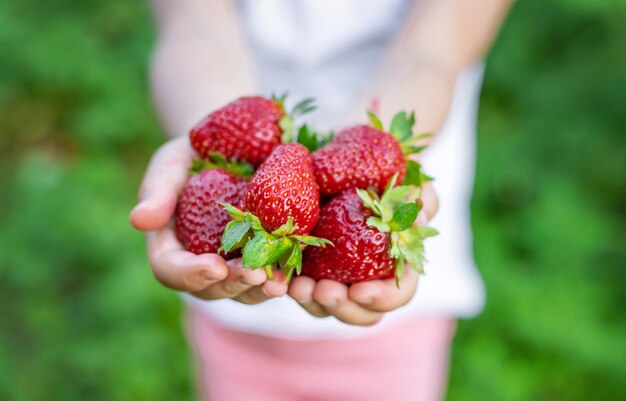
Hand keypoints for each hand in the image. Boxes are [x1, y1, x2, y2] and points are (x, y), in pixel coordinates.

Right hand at [129, 136, 287, 303]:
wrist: (234, 149)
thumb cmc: (194, 156)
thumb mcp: (171, 165)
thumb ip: (157, 191)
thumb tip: (139, 221)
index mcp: (172, 247)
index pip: (172, 271)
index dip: (191, 274)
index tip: (213, 266)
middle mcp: (202, 265)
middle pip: (213, 289)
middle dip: (233, 284)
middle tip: (253, 274)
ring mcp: (235, 266)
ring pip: (246, 291)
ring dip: (262, 288)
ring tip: (279, 283)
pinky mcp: (266, 259)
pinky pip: (275, 276)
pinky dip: (287, 275)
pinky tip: (301, 270)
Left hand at [288, 182, 437, 325]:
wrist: (344, 162)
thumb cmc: (384, 173)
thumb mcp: (408, 178)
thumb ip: (423, 196)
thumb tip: (419, 217)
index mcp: (397, 265)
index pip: (396, 295)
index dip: (380, 298)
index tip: (358, 290)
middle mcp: (366, 278)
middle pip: (359, 313)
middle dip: (341, 307)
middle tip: (323, 291)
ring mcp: (335, 276)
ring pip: (325, 307)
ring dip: (312, 301)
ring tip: (297, 286)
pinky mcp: (305, 266)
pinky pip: (297, 285)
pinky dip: (287, 284)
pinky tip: (277, 277)